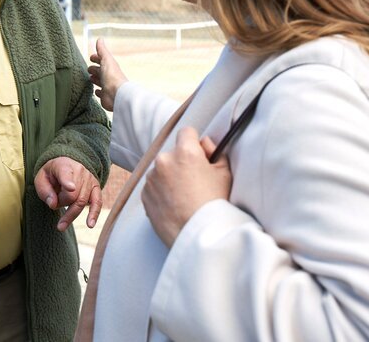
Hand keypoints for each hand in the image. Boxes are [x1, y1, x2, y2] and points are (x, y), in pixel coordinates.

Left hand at [34, 157, 102, 231]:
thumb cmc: (51, 175)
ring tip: (61, 226)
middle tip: (54, 207)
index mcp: (63, 166)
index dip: (68, 182)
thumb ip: (44, 191)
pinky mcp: (96, 187)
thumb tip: (53, 204)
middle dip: (62, 204)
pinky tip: (90, 224)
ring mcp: (89, 178)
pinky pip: (97, 202)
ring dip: (71, 214)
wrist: (66, 166)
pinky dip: (94, 214)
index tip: (71, 188)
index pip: (65, 174)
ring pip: (82, 201)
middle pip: (72, 195)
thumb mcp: (41, 179)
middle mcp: (79, 170)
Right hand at [88, 38, 127, 111]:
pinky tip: (96, 91)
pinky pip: (101, 93)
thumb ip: (102, 50)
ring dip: (96, 79)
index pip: (102, 60)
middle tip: (89, 69)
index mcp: (110, 67)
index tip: (91, 57)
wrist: (117, 94)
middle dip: (95, 69)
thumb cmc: (112, 76)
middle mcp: (109, 76)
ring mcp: (107, 87)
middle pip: (101, 71)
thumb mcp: (106, 60)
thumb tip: (100, 39)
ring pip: (100, 81)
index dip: (97, 58)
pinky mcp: (105, 96)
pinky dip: (98, 92)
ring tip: (90, 78)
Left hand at [142, 127, 231, 246]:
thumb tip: (205, 144)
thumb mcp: (224, 174)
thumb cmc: (215, 205)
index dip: (195, 142)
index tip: (199, 153)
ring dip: (170, 177)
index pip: (186, 132)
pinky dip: (162, 192)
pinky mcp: (144, 194)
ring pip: (162, 170)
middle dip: (182, 162)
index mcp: (185, 152)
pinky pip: (154, 186)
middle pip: (173, 153)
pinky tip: (175, 205)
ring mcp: (152, 178)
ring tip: (185, 197)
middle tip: (195, 181)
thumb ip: (215, 153)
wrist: (197, 236)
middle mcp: (164, 161)